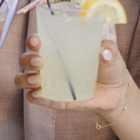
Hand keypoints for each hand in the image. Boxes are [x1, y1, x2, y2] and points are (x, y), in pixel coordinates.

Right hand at [14, 23, 129, 116]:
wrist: (116, 92)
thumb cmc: (108, 67)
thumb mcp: (111, 54)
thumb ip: (108, 49)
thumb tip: (104, 51)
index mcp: (59, 49)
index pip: (38, 41)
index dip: (32, 40)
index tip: (37, 41)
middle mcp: (49, 64)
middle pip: (25, 59)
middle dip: (27, 59)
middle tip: (40, 61)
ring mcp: (49, 82)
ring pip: (23, 79)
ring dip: (25, 78)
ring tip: (37, 79)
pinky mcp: (53, 99)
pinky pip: (35, 98)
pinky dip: (33, 96)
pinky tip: (39, 94)